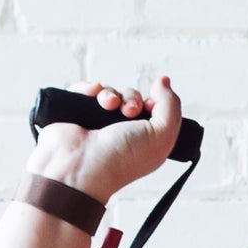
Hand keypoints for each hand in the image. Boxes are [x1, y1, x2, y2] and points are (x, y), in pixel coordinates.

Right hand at [33, 76, 186, 205]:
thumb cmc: (120, 159)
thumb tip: (164, 81)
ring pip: (110, 92)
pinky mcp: (76, 113)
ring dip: (111, 94)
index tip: (151, 107)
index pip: (154, 110)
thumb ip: (171, 106)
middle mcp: (121, 131)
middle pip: (132, 98)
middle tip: (129, 112)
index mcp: (144, 139)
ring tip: (108, 106)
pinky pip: (85, 89)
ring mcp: (97, 122)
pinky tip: (92, 96)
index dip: (155, 102)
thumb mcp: (162, 136)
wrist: (79, 166)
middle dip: (133, 99)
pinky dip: (90, 89)